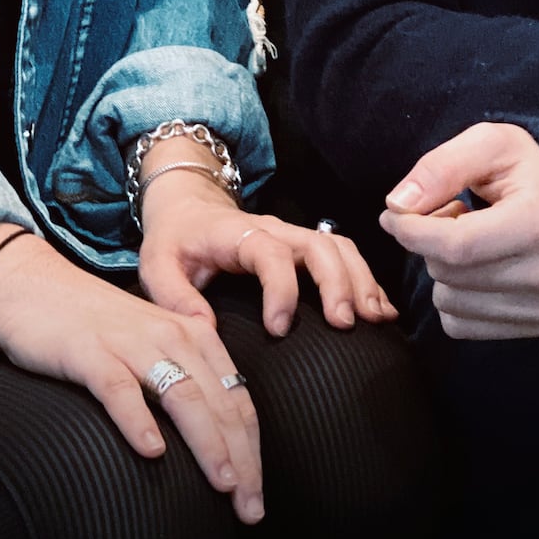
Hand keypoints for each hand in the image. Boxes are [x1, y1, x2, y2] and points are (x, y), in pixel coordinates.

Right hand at [0, 230, 266, 522]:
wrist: (34, 287)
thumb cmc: (96, 328)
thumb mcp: (152, 346)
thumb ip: (184, 378)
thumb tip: (218, 441)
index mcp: (193, 335)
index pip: (237, 399)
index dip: (252, 451)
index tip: (256, 498)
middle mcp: (170, 335)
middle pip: (218, 403)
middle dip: (241, 460)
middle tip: (250, 510)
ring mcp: (130, 342)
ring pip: (182, 396)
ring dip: (208, 443)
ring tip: (223, 484)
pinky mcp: (88, 352)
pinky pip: (119, 388)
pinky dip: (139, 420)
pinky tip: (152, 451)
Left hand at [136, 167, 395, 335]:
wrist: (187, 208)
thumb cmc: (175, 241)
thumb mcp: (157, 264)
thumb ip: (174, 296)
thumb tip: (205, 330)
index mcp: (237, 234)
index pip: (269, 252)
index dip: (280, 288)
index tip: (279, 328)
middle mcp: (273, 230)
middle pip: (318, 245)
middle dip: (337, 282)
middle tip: (345, 324)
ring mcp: (293, 237)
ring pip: (338, 247)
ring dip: (359, 281)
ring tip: (374, 320)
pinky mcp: (305, 248)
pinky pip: (344, 256)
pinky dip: (366, 281)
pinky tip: (381, 313)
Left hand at [380, 122, 538, 338]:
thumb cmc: (521, 170)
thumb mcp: (486, 142)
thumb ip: (440, 167)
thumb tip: (397, 206)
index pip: (457, 246)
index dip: (411, 231)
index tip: (392, 214)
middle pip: (449, 273)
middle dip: (430, 242)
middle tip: (451, 213)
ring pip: (448, 303)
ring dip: (442, 269)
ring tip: (469, 237)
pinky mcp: (533, 327)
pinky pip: (459, 325)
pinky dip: (453, 296)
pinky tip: (476, 266)